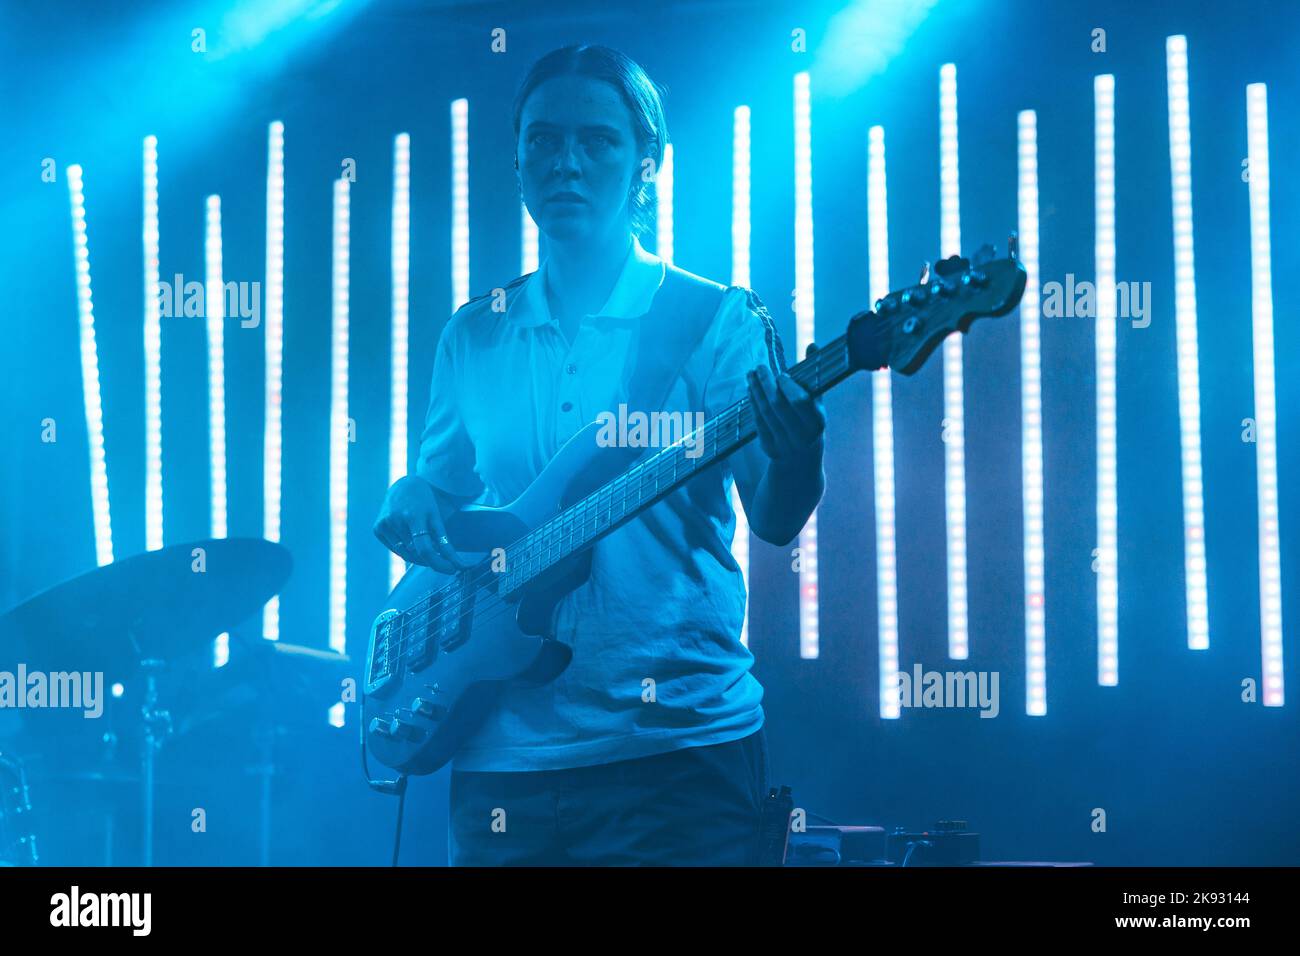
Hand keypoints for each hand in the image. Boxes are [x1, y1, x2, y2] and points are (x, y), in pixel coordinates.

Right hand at [373, 476, 468, 573]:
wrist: (403, 486)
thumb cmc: (424, 502)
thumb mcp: (436, 517)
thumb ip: (444, 541)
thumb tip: (457, 565)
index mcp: (413, 515)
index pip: (425, 548)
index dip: (439, 563)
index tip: (453, 570)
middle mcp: (395, 520)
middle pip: (415, 553)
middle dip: (432, 560)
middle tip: (444, 561)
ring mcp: (384, 524)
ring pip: (405, 554)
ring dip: (419, 557)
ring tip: (428, 548)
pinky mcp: (377, 528)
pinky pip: (396, 550)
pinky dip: (407, 551)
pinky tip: (411, 540)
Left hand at [746, 344, 826, 461]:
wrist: (802, 462)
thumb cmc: (811, 424)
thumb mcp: (817, 404)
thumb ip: (814, 376)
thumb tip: (812, 346)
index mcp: (817, 423)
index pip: (800, 402)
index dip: (788, 387)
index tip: (781, 374)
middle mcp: (801, 436)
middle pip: (778, 405)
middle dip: (766, 384)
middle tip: (759, 367)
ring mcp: (784, 444)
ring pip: (765, 413)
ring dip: (756, 391)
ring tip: (751, 374)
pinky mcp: (769, 448)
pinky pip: (758, 422)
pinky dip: (753, 404)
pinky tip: (750, 390)